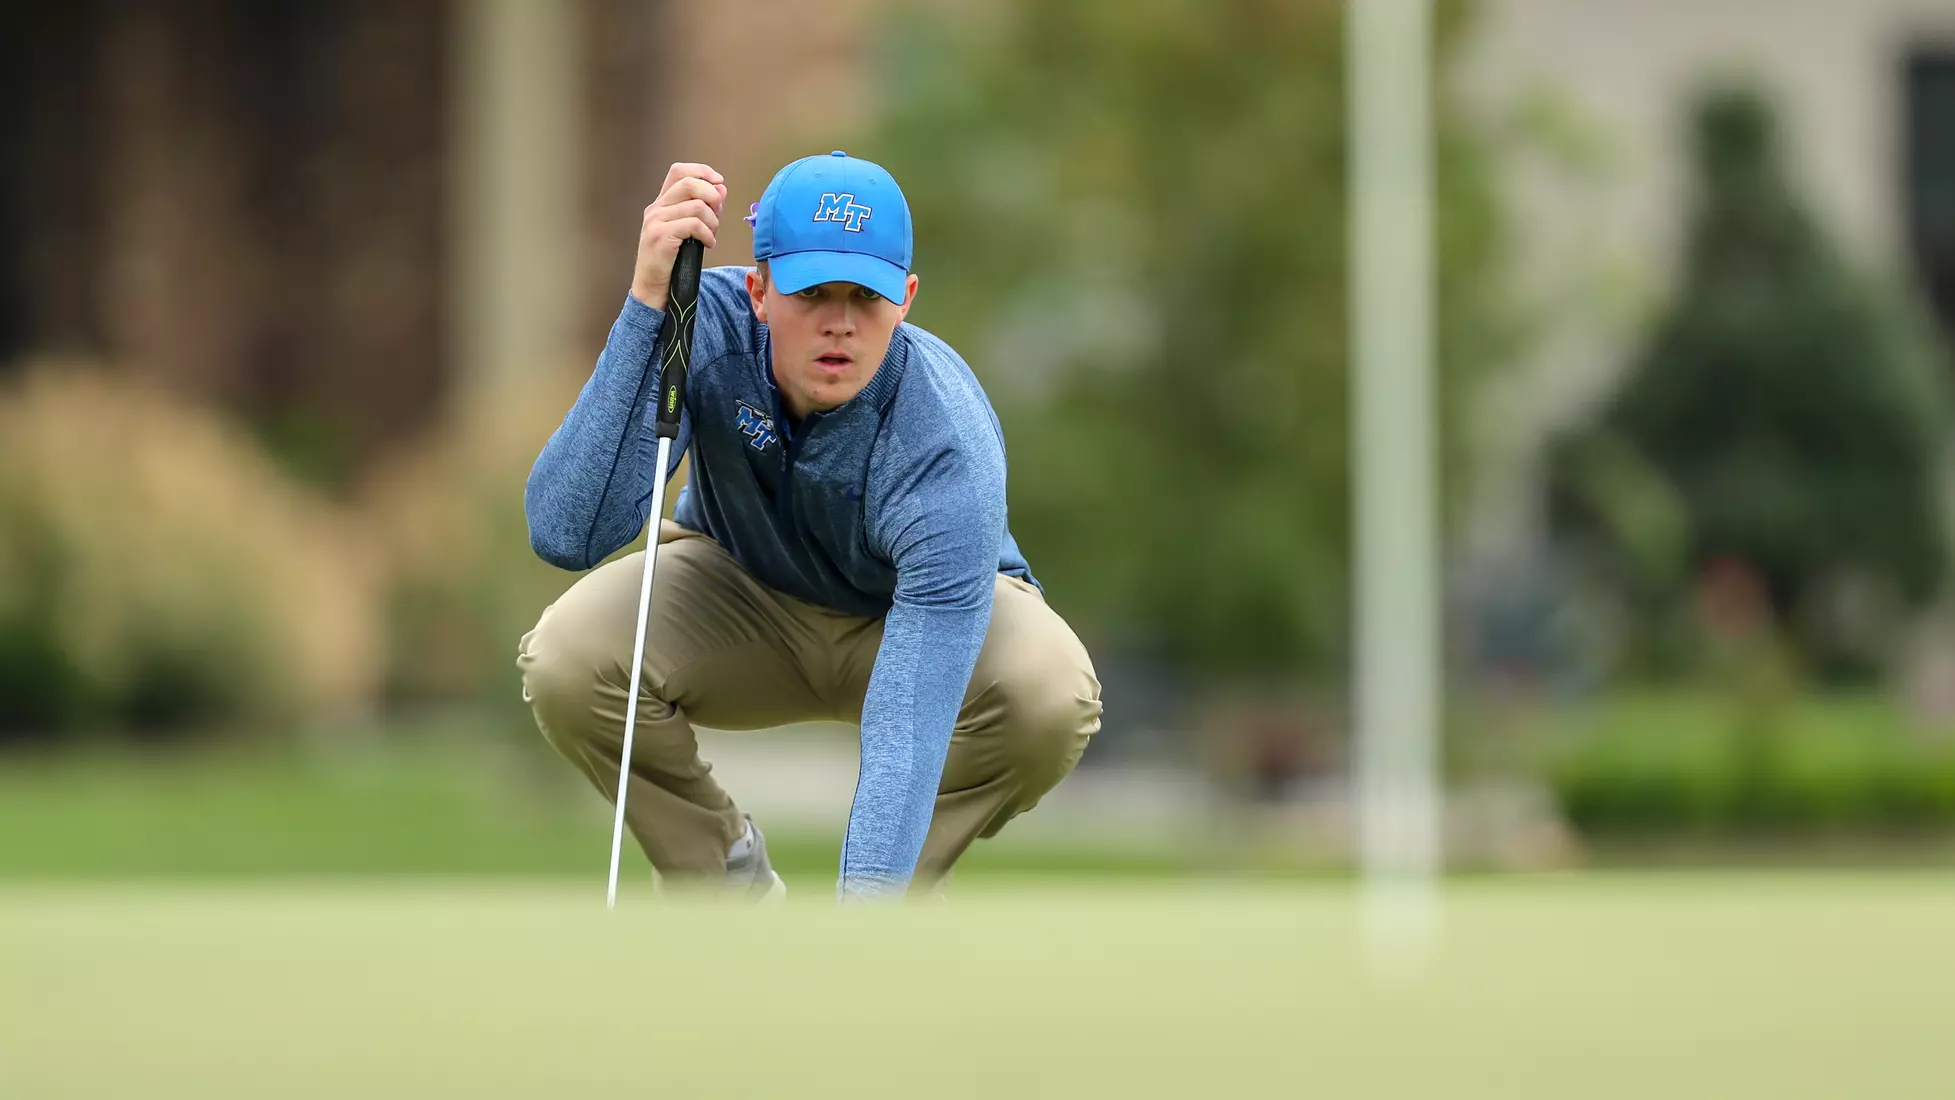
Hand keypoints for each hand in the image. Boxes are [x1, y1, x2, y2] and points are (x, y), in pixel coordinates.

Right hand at [630, 162, 728, 310]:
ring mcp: (656, 221)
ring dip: (712, 220)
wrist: (654, 287)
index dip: (702, 171)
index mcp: (662, 203)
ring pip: (696, 205)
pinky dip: (707, 234)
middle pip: (689, 183)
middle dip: (712, 196)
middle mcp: (656, 208)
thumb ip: (704, 208)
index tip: (719, 182)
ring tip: (712, 234)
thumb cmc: (674, 260)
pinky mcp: (661, 236)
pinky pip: (693, 225)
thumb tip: (721, 188)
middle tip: (718, 214)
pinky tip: (708, 244)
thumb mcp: (690, 230)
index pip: (679, 171)